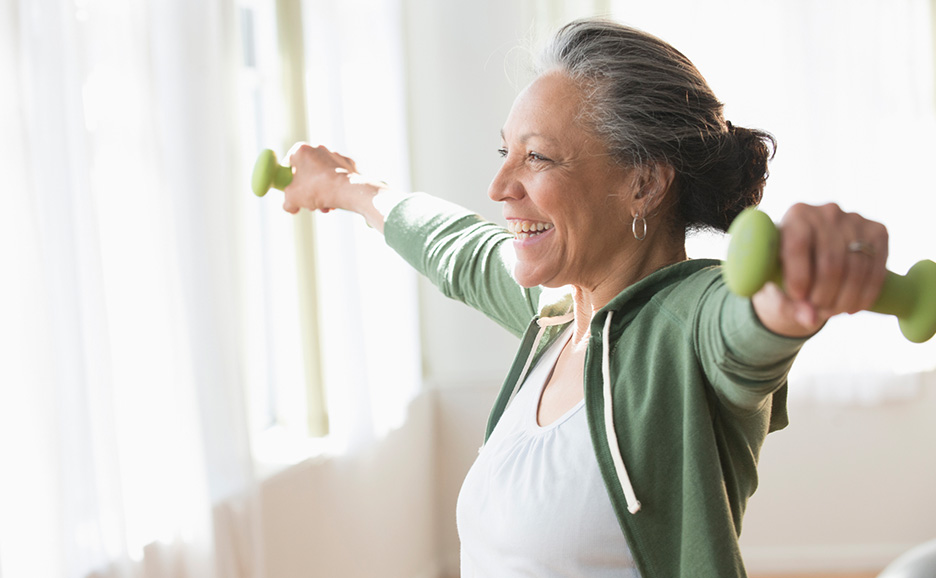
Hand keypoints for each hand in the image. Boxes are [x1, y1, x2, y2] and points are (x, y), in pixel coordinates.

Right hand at [282, 143, 359, 213]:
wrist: (347, 190)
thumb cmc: (316, 189)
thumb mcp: (292, 199)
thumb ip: (287, 202)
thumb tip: (291, 207)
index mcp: (302, 151)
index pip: (290, 161)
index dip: (288, 176)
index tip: (291, 187)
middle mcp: (319, 148)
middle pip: (308, 171)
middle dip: (307, 189)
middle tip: (309, 203)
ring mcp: (336, 155)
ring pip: (323, 176)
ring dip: (322, 192)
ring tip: (324, 207)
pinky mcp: (349, 164)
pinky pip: (338, 177)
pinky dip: (335, 188)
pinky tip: (335, 202)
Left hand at [752, 203, 888, 336]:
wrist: (814, 256)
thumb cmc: (786, 270)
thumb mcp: (777, 284)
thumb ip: (787, 303)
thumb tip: (810, 319)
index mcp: (795, 216)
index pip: (798, 245)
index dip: (799, 277)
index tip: (798, 298)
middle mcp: (826, 212)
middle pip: (831, 261)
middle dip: (824, 295)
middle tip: (817, 311)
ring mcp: (855, 220)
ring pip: (856, 268)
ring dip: (845, 299)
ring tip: (832, 312)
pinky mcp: (878, 232)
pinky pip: (877, 269)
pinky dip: (866, 295)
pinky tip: (852, 307)